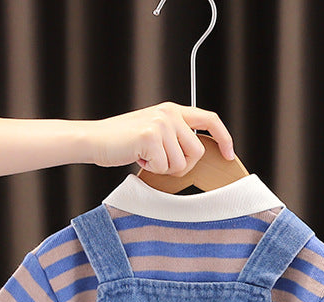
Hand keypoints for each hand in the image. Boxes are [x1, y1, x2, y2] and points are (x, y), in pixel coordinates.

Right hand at [84, 102, 235, 174]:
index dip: (223, 138)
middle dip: (181, 165)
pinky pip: (163, 166)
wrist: (94, 139)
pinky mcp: (151, 136)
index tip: (229, 155)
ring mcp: (161, 123)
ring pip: (181, 163)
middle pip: (196, 152)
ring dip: (164, 168)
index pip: (209, 119)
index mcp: (173, 110)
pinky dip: (151, 169)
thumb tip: (196, 156)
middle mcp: (169, 113)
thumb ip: (175, 137)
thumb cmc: (122, 141)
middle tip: (159, 161)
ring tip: (146, 157)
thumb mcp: (154, 132)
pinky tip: (138, 157)